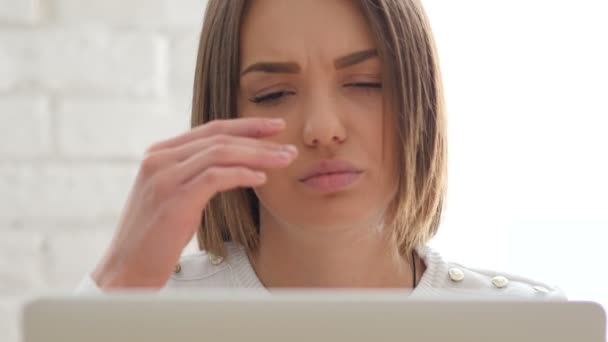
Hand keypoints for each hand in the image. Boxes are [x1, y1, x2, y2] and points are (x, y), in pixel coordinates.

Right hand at [91, 118, 296, 288]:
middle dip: (258, 138)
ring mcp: (164, 176)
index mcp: (159, 153)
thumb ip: (193, 175)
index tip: (273, 127)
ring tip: (284, 160)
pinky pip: (215, 177)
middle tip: (288, 145)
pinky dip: (242, 174)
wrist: (126, 270)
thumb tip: (231, 166)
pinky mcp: (173, 198)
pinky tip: (261, 178)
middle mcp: (159, 158)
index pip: (209, 129)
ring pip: (220, 153)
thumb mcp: (173, 196)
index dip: (245, 126)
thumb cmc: (155, 238)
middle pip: (218, 138)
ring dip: (257, 155)